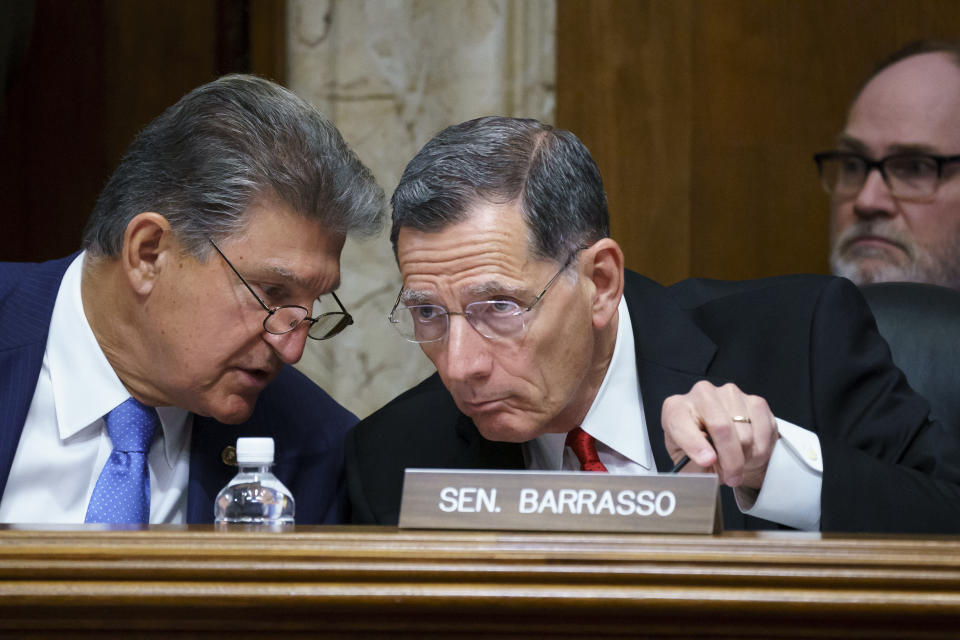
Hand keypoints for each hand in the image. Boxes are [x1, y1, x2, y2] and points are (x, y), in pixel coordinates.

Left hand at [661, 381, 777, 488]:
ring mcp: (729, 394)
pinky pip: (763, 431)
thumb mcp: (688, 463)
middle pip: (721, 427)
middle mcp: (701, 394)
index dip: (695, 444)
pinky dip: (760, 450)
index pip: (682, 423)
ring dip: (745, 457)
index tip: (707, 460)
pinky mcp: (754, 400)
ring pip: (745, 433)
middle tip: (731, 478)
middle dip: (730, 460)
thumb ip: (693, 468)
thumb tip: (705, 468)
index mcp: (676, 409)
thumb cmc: (700, 450)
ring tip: (737, 463)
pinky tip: (750, 452)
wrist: (723, 441)